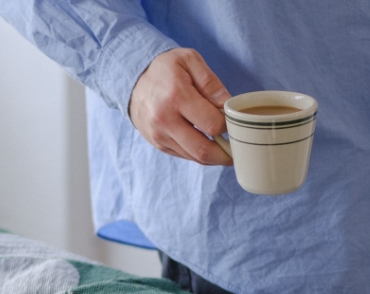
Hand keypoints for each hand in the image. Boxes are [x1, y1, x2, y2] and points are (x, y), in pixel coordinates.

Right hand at [129, 48, 232, 165]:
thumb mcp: (189, 60)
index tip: (232, 120)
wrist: (132, 80)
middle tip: (237, 150)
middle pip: (203, 149)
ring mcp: (159, 135)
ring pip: (194, 157)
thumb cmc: (165, 69)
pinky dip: (199, 154)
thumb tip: (228, 105)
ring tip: (225, 148)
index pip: (212, 124)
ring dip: (213, 157)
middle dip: (225, 154)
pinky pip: (184, 156)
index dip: (227, 125)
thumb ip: (211, 82)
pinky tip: (207, 145)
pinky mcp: (158, 144)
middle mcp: (165, 120)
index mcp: (176, 96)